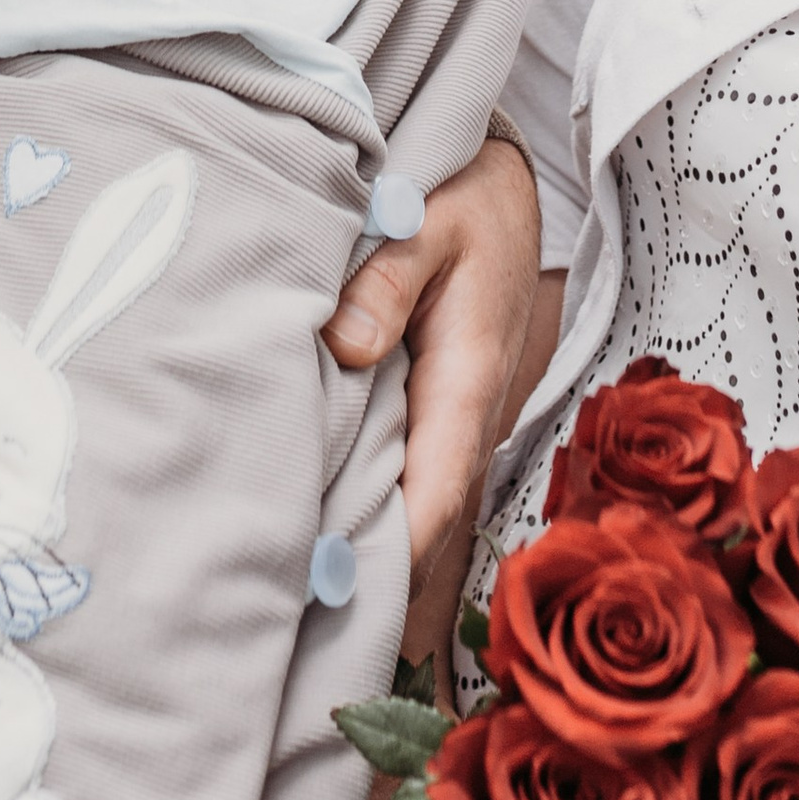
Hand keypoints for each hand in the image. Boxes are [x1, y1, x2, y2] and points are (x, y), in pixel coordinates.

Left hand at [322, 139, 547, 581]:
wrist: (505, 185)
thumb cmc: (463, 195)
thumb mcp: (428, 217)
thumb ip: (388, 277)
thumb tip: (345, 345)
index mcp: (470, 374)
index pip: (439, 487)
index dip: (398, 548)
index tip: (341, 588)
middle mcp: (469, 412)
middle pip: (426, 517)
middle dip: (373, 569)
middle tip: (294, 614)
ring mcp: (454, 417)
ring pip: (416, 501)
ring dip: (369, 544)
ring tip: (293, 594)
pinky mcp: (435, 409)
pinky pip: (407, 473)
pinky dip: (370, 506)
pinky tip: (313, 527)